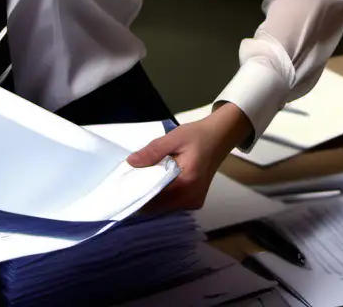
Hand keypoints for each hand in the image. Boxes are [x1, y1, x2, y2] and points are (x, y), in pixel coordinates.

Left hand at [126, 103, 252, 211]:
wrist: (220, 137)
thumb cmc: (198, 136)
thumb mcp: (174, 137)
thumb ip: (153, 151)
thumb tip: (131, 162)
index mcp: (187, 183)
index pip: (156, 197)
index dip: (138, 194)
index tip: (122, 189)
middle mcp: (191, 198)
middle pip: (159, 206)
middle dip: (143, 196)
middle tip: (127, 184)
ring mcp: (194, 202)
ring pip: (164, 207)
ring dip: (151, 197)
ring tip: (138, 183)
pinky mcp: (194, 201)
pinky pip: (171, 203)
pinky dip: (161, 196)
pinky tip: (153, 184)